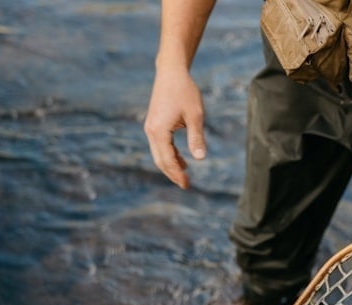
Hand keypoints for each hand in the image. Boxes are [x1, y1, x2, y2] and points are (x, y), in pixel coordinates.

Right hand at [143, 68, 206, 188]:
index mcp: (159, 131)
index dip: (177, 175)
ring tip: (185, 175)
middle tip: (186, 185)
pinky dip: (170, 155)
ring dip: (171, 165)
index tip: (187, 185)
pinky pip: (160, 145)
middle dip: (172, 174)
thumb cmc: (185, 92)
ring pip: (159, 154)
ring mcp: (151, 127)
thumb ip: (197, 137)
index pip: (168, 160)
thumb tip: (200, 159)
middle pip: (160, 160)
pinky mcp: (154, 123)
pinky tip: (182, 160)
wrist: (171, 72)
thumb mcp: (195, 115)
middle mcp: (151, 131)